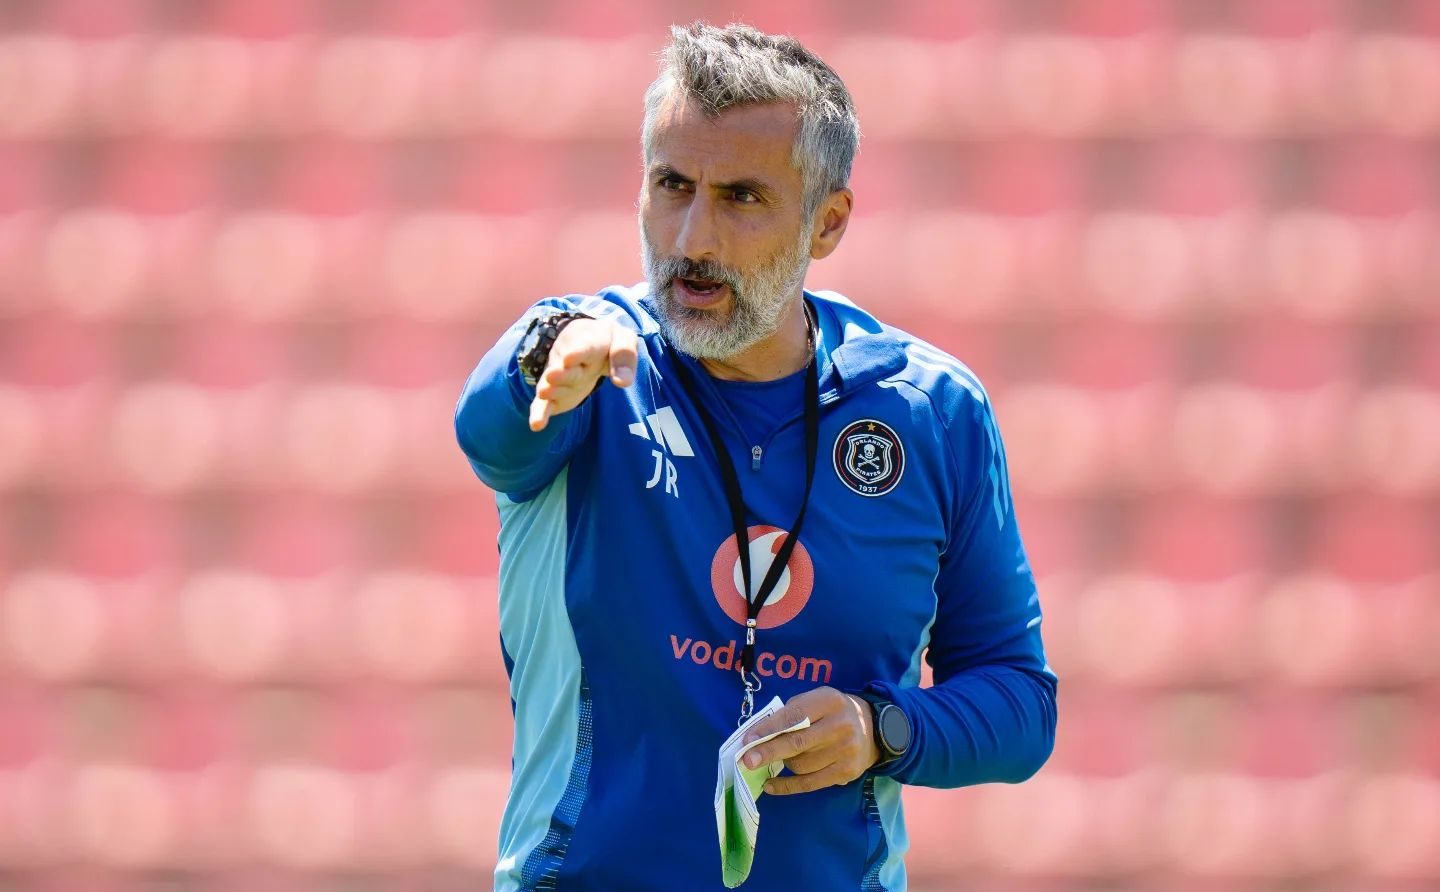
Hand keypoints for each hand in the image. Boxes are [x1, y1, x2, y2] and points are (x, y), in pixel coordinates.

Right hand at [528, 318, 637, 430]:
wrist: (589, 340)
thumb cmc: (609, 341)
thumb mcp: (623, 340)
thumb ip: (624, 357)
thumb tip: (622, 382)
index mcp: (588, 342)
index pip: (584, 347)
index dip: (577, 353)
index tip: (570, 359)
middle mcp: (569, 359)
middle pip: (566, 368)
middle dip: (560, 373)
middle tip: (552, 377)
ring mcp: (559, 377)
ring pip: (552, 384)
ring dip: (549, 390)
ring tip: (543, 394)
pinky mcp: (555, 394)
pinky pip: (544, 403)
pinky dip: (539, 412)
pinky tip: (536, 424)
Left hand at [739, 687, 880, 795]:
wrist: (873, 729)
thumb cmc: (832, 712)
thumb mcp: (815, 700)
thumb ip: (790, 713)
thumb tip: (758, 735)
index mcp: (828, 701)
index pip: (794, 716)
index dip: (769, 729)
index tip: (748, 740)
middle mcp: (840, 725)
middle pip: (797, 743)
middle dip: (769, 752)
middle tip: (747, 760)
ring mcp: (845, 751)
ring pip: (801, 765)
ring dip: (784, 763)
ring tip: (782, 757)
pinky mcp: (846, 772)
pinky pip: (809, 784)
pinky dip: (787, 786)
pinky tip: (770, 785)